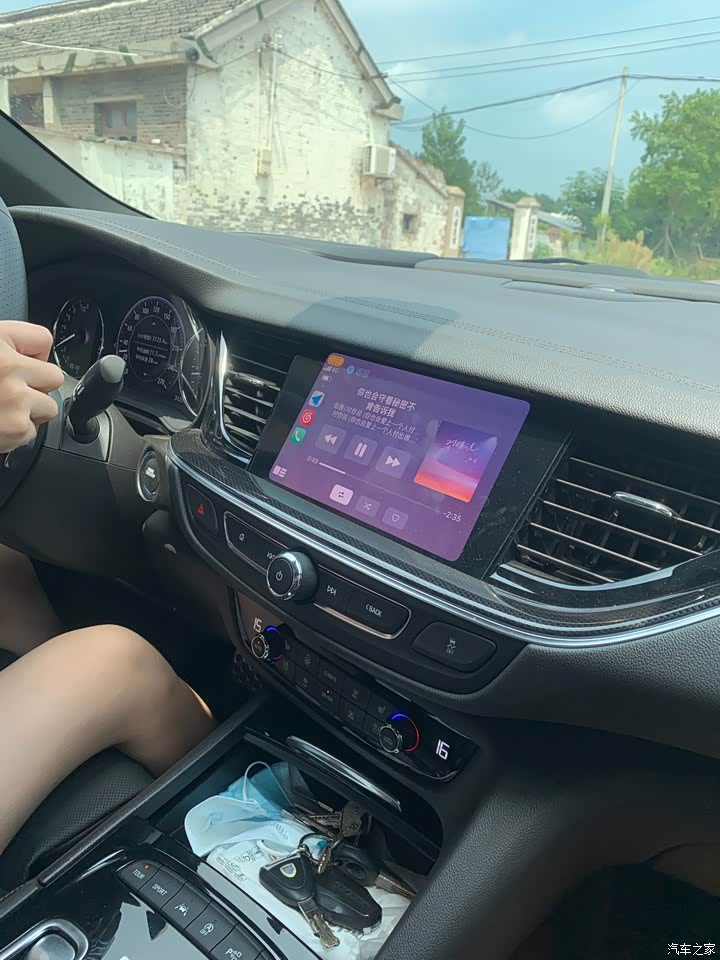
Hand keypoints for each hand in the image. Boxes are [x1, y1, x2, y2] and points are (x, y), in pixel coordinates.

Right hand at [0, 322, 63, 452]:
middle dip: (36, 388)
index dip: (35, 355)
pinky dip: (16, 434)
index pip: (43, 339)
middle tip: (8, 394)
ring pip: (49, 406)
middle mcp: (7, 365)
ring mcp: (14, 397)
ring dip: (29, 413)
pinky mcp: (16, 426)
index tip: (26, 363)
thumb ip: (8, 350)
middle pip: (54, 376)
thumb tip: (35, 357)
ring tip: (1, 411)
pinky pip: (33, 432)